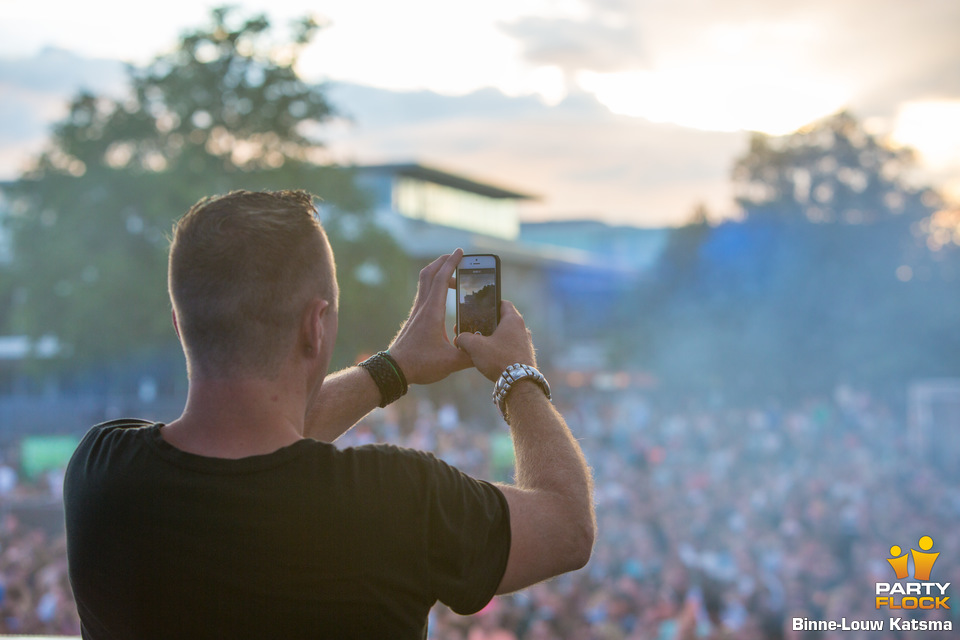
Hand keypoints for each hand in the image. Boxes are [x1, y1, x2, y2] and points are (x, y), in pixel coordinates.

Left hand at [387, 249, 471, 384]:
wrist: (395, 369)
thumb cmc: (420, 364)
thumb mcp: (451, 363)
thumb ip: (470, 355)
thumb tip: (486, 350)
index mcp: (432, 312)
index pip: (441, 279)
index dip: (451, 263)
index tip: (460, 252)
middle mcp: (423, 307)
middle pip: (429, 274)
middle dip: (443, 261)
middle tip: (457, 257)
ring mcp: (417, 311)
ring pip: (424, 282)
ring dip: (437, 272)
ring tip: (452, 274)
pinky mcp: (415, 318)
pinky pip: (424, 293)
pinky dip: (434, 285)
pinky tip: (443, 294)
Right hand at [454, 301, 536, 381]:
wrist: (519, 384)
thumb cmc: (499, 360)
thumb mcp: (475, 347)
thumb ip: (464, 338)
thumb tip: (460, 339)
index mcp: (513, 320)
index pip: (503, 303)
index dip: (490, 303)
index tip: (480, 308)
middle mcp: (522, 329)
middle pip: (503, 321)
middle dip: (487, 324)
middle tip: (474, 329)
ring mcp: (525, 344)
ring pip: (506, 336)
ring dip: (493, 338)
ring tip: (478, 345)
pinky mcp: (524, 356)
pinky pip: (509, 348)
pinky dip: (499, 349)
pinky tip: (488, 357)